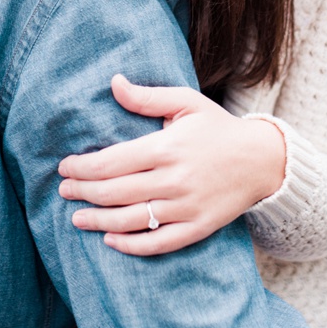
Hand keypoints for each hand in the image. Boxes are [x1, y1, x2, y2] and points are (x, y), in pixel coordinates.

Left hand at [57, 74, 285, 255]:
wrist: (263, 160)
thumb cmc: (218, 128)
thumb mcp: (186, 103)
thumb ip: (147, 97)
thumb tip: (113, 83)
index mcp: (167, 147)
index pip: (111, 162)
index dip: (82, 168)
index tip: (65, 167)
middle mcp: (174, 180)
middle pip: (115, 192)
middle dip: (83, 192)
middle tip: (64, 191)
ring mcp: (186, 207)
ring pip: (131, 220)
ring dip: (98, 221)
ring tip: (76, 217)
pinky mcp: (198, 228)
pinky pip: (158, 243)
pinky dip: (130, 245)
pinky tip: (110, 240)